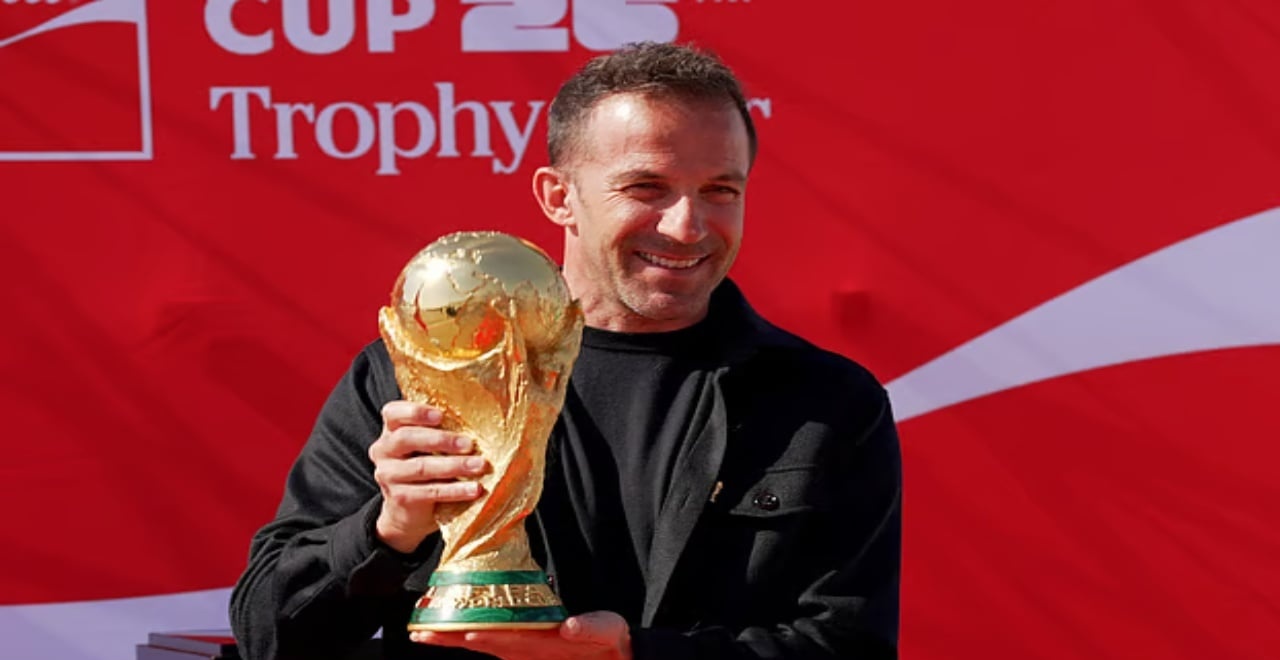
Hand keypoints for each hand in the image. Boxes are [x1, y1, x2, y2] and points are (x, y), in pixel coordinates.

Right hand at [369, 401, 487, 553]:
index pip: (393, 413)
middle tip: (469, 444)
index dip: (415, 411)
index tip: (441, 415)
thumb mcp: (427, 446)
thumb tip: (480, 416)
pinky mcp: (400, 498)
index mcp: (391, 431)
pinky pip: (430, 491)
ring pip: (422, 467)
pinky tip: (474, 488)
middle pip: (406, 438)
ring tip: (479, 465)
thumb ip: (441, 430)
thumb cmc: (425, 467)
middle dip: (441, 439)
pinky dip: (455, 490)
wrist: (408, 512)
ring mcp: (389, 475)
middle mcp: (384, 451)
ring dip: (454, 466)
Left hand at [411, 611, 631, 659]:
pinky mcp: (523, 648)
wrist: (613, 657)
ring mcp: (523, 651)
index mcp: (544, 645)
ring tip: (424, 633)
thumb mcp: (608, 632)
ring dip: (453, 639)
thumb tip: (570, 627)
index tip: (462, 632)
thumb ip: (591, 628)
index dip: (485, 636)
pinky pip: (491, 642)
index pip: (508, 640)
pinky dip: (469, 637)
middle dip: (452, 638)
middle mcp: (527, 650)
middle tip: (420, 633)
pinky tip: (452, 632)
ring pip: (482, 644)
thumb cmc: (608, 643)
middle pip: (484, 643)